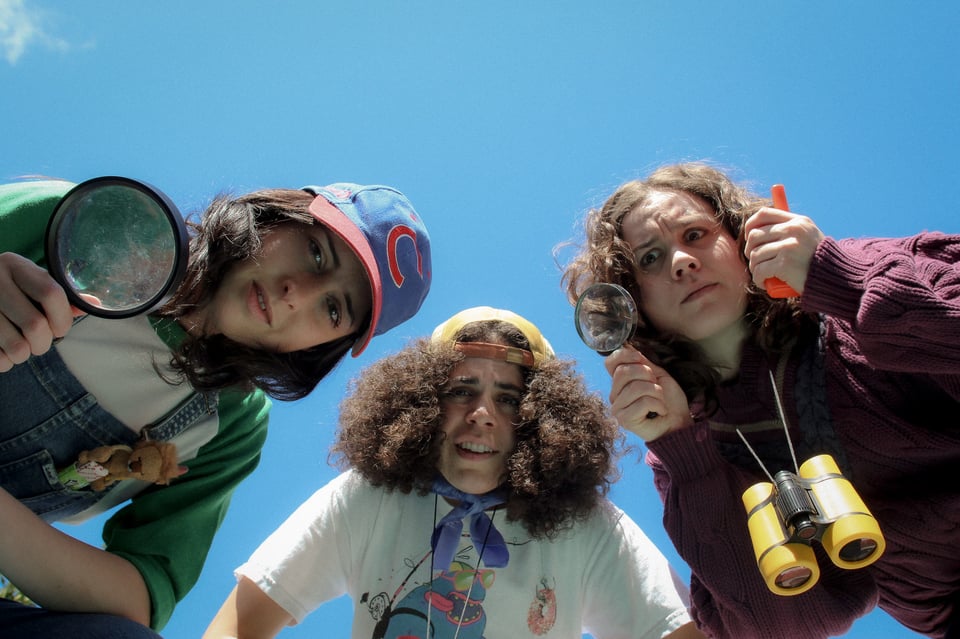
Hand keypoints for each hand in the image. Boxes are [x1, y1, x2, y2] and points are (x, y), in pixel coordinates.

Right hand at [0, 252, 75, 371]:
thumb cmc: (9, 290)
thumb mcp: (31, 283)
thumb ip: (60, 296)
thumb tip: (95, 304)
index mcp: (15, 266)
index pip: (50, 293)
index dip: (62, 318)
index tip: (61, 329)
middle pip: (35, 325)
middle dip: (44, 343)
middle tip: (39, 343)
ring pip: (17, 346)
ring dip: (24, 355)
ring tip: (20, 348)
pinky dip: (5, 362)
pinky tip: (2, 351)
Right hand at [604, 346, 692, 441]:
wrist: (679, 423)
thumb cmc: (669, 400)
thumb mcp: (658, 375)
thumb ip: (643, 363)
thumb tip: (627, 346)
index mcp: (620, 383)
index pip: (610, 362)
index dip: (625, 355)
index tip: (641, 359)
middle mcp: (615, 395)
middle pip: (624, 372)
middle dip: (648, 375)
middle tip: (657, 387)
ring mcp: (618, 408)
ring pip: (636, 387)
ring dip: (657, 392)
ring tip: (661, 400)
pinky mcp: (625, 420)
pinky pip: (643, 402)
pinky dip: (658, 404)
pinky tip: (660, 411)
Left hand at [743, 206, 823, 295]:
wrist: (837, 279)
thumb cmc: (819, 261)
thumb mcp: (809, 237)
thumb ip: (790, 229)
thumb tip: (758, 228)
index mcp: (798, 221)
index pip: (764, 214)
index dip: (751, 225)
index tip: (749, 238)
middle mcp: (793, 230)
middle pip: (755, 236)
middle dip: (749, 250)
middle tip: (755, 261)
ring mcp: (788, 246)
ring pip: (755, 255)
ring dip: (755, 267)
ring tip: (762, 274)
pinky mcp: (784, 264)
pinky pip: (759, 270)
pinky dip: (758, 279)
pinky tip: (764, 283)